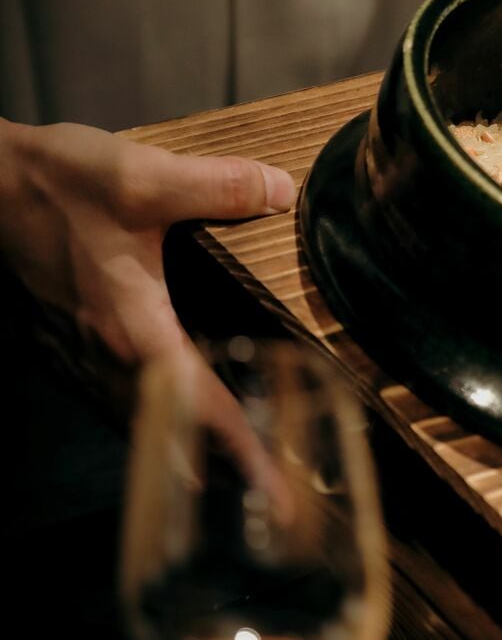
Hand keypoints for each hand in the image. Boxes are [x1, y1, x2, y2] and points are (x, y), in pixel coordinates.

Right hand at [0, 118, 296, 512]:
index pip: (191, 393)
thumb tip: (280, 191)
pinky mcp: (90, 317)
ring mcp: (97, 332)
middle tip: (270, 487)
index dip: (231, 434)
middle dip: (221, 451)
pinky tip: (189, 401)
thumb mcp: (141, 179)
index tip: (265, 475)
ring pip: (152, 400)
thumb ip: (213, 186)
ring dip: (193, 431)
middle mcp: (113, 339)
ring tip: (241, 462)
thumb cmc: (56, 182)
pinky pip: (138, 376)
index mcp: (132, 319)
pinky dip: (170, 400)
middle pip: (173, 413)